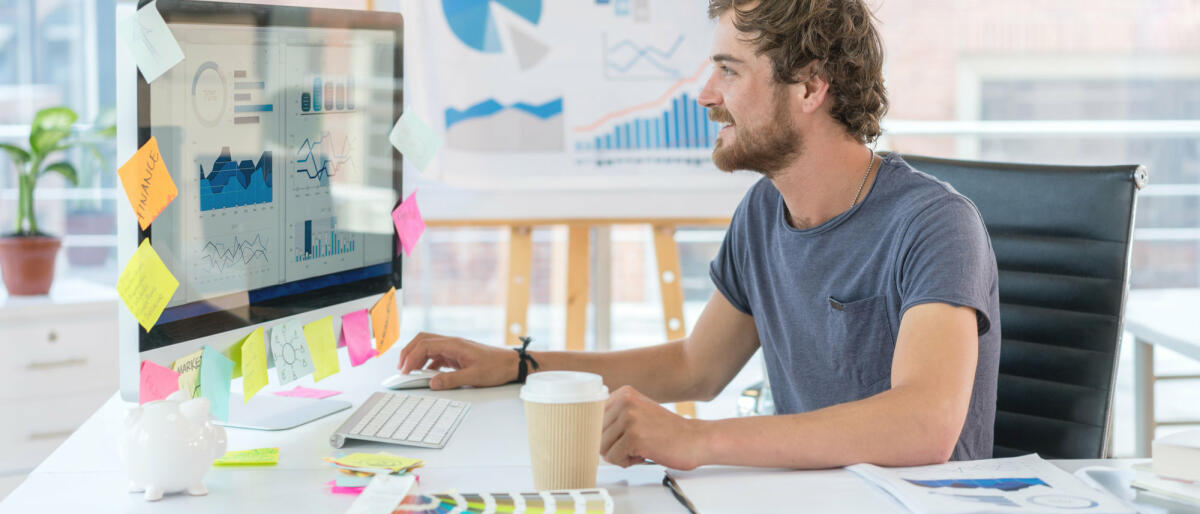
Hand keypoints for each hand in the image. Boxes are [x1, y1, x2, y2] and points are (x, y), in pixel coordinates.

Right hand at [398, 332, 517, 389]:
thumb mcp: (474, 377)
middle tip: (401, 368)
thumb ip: (452, 380)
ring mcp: (454, 348)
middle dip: (408, 352)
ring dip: (416, 356)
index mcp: (454, 344)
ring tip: (409, 371)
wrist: (511, 364)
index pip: (425, 345)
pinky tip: (426, 374)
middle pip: (422, 341)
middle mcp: (452, 343)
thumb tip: (432, 383)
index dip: (411, 357)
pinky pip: (437, 355)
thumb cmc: (496, 367)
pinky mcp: (457, 355)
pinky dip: (427, 363)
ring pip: (428, 346)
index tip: (405, 371)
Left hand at [600, 386, 708, 469]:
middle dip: (612, 446)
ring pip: (602, 447)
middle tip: (632, 445)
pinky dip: (626, 462)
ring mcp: (629, 418)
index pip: (593, 417)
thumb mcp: (639, 412)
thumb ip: (615, 416)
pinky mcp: (634, 437)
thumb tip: (587, 431)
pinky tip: (642, 455)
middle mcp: (625, 402)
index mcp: (624, 393)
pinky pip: (613, 458)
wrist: (695, 439)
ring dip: (619, 455)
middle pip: (595, 434)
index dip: (603, 433)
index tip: (615, 438)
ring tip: (638, 449)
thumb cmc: (668, 431)